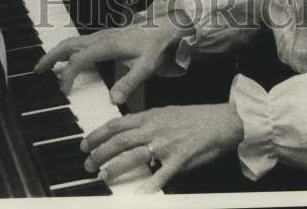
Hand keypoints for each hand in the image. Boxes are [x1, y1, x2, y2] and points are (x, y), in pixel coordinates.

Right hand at [34, 19, 180, 104]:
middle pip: (68, 45)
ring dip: (56, 53)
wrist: (163, 28)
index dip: (68, 75)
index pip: (78, 60)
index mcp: (106, 45)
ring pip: (72, 42)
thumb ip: (129, 84)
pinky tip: (66, 62)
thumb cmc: (153, 46)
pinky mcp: (103, 38)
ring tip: (45, 67)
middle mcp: (99, 38)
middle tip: (36, 71)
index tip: (64, 91)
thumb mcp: (145, 67)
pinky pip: (79, 44)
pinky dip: (67, 52)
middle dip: (50, 56)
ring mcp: (100, 36)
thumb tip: (112, 100)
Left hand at [81, 102, 244, 192]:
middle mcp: (154, 129)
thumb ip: (147, 121)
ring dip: (116, 168)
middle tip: (88, 164)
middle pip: (119, 141)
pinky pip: (161, 176)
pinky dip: (149, 186)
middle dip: (100, 153)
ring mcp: (166, 145)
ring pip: (134, 156)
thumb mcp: (166, 113)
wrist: (220, 121)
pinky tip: (138, 195)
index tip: (86, 144)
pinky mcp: (179, 160)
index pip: (116, 124)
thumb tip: (129, 129)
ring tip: (104, 176)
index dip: (98, 134)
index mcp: (150, 116)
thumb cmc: (195, 118)